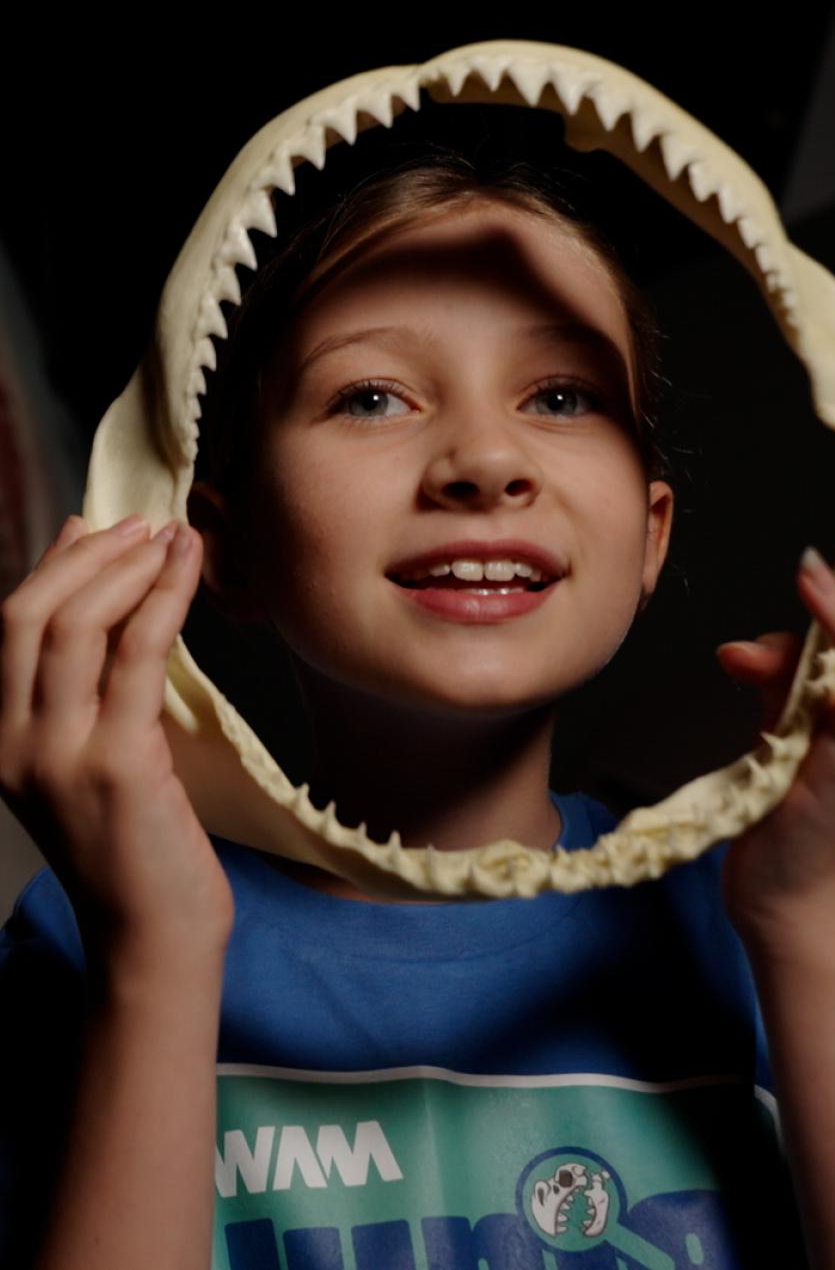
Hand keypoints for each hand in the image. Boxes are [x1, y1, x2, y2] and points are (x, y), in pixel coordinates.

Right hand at [0, 514, 234, 963]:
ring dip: (126, 566)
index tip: (98, 526)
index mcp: (1, 740)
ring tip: (171, 535)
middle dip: (87, 555)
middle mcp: (13, 744)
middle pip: (28, 613)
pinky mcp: (116, 766)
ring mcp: (58, 755)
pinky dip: (164, 597)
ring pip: (74, 625)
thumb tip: (107, 604)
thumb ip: (91, 691)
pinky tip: (190, 565)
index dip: (52, 564)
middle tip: (142, 524)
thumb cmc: (138, 848)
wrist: (153, 937)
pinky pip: (135, 655)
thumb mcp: (96, 761)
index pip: (11, 625)